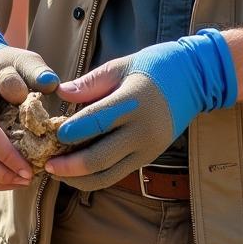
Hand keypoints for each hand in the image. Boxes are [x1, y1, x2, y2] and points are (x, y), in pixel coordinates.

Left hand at [47, 29, 235, 191]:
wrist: (195, 78)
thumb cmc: (155, 66)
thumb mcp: (122, 65)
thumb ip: (91, 82)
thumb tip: (62, 93)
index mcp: (133, 101)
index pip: (96, 122)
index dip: (71, 131)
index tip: (51, 134)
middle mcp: (142, 130)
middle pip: (99, 158)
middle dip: (69, 166)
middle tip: (47, 163)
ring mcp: (147, 148)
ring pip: (107, 175)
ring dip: (79, 178)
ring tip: (58, 172)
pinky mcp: (149, 158)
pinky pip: (118, 174)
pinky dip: (95, 176)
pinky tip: (78, 170)